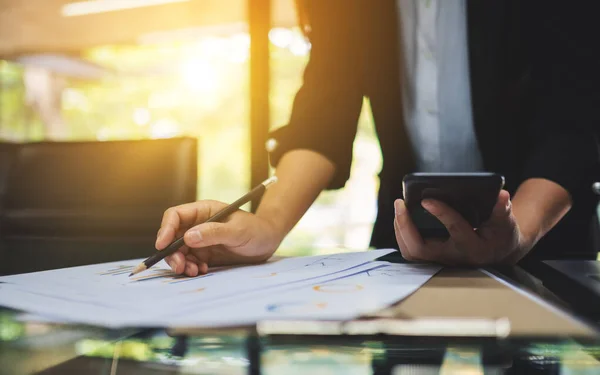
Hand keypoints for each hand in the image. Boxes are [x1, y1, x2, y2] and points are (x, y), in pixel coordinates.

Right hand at [156, 200, 282, 275]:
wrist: (268, 242)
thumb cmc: (256, 230)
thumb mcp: (238, 231)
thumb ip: (214, 233)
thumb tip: (188, 237)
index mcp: (203, 211)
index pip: (175, 215)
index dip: (166, 229)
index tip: (163, 245)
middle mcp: (198, 224)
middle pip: (173, 236)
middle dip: (172, 253)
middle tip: (180, 267)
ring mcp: (200, 240)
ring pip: (179, 252)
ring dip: (181, 263)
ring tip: (194, 272)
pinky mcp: (205, 254)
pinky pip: (190, 261)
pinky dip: (191, 268)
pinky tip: (202, 271)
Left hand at [393, 190, 530, 265]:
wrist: (497, 253)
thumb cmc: (501, 235)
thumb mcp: (506, 223)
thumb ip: (503, 210)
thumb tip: (502, 195)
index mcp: (474, 247)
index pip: (455, 229)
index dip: (441, 213)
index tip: (426, 199)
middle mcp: (453, 257)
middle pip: (421, 248)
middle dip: (406, 226)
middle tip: (400, 202)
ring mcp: (440, 260)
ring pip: (411, 252)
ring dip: (401, 229)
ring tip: (399, 207)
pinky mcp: (432, 258)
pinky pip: (410, 251)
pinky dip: (402, 234)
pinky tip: (401, 217)